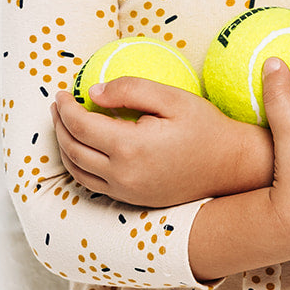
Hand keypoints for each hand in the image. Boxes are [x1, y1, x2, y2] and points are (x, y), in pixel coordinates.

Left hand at [52, 77, 271, 208]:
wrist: (231, 167)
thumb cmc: (205, 128)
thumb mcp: (172, 98)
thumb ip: (130, 89)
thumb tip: (94, 92)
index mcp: (130, 147)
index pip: (81, 126)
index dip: (66, 108)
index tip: (62, 92)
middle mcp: (123, 175)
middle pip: (73, 149)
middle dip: (60, 125)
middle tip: (58, 104)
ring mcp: (126, 192)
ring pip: (78, 170)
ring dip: (64, 146)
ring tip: (64, 123)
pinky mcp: (132, 200)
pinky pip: (92, 184)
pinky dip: (78, 164)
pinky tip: (82, 148)